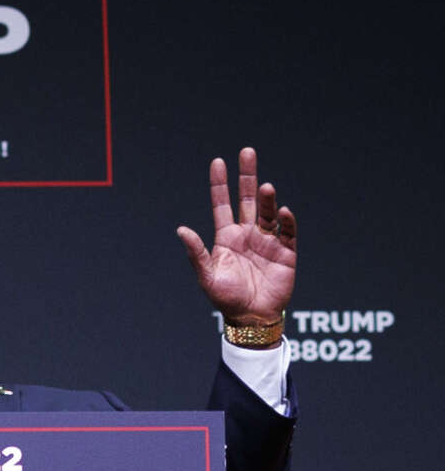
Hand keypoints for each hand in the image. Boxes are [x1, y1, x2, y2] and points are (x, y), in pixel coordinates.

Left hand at [177, 147, 296, 324]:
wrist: (251, 318)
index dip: (220, 184)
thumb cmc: (226, 299)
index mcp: (226, 237)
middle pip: (247, 199)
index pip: (222, 204)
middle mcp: (247, 234)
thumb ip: (196, 253)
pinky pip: (288, 233)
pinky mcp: (286, 253)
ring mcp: (267, 241)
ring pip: (266, 212)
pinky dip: (287, 221)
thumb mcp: (207, 275)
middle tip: (247, 152)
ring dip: (267, 199)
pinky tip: (283, 212)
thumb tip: (181, 229)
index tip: (218, 161)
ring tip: (266, 187)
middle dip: (247, 176)